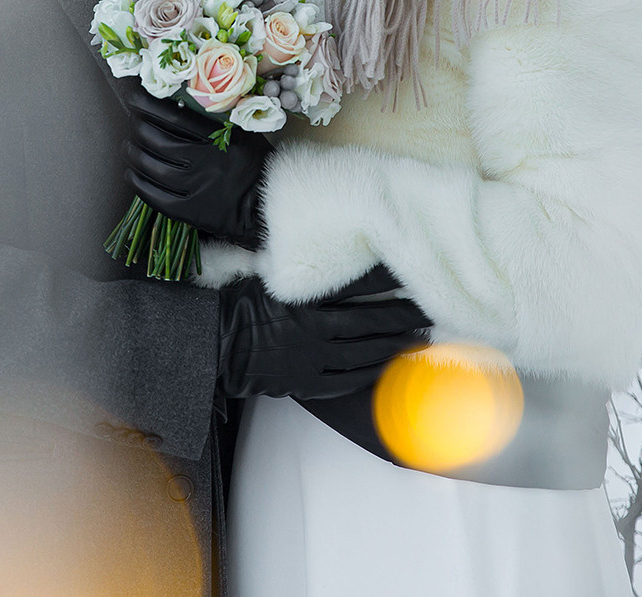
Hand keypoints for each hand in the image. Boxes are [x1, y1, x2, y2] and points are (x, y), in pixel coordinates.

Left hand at [120, 85, 267, 248]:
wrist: (268, 207)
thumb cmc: (257, 166)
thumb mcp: (244, 134)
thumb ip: (216, 120)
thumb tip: (182, 100)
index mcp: (220, 140)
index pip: (176, 118)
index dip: (150, 105)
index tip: (134, 96)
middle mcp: (206, 162)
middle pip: (160, 141)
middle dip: (139, 128)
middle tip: (132, 122)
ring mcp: (197, 188)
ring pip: (155, 168)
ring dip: (135, 155)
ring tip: (128, 147)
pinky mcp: (192, 212)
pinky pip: (157, 197)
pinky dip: (140, 184)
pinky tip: (132, 175)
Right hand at [217, 267, 431, 401]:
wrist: (213, 344)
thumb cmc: (237, 305)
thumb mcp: (268, 277)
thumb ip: (302, 275)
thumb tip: (333, 258)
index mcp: (305, 302)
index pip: (356, 290)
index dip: (386, 284)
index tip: (410, 277)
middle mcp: (313, 332)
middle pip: (369, 324)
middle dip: (401, 317)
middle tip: (428, 310)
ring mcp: (311, 361)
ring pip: (363, 354)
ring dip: (393, 345)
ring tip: (419, 338)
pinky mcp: (306, 382)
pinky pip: (345, 381)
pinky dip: (370, 373)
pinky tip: (387, 367)